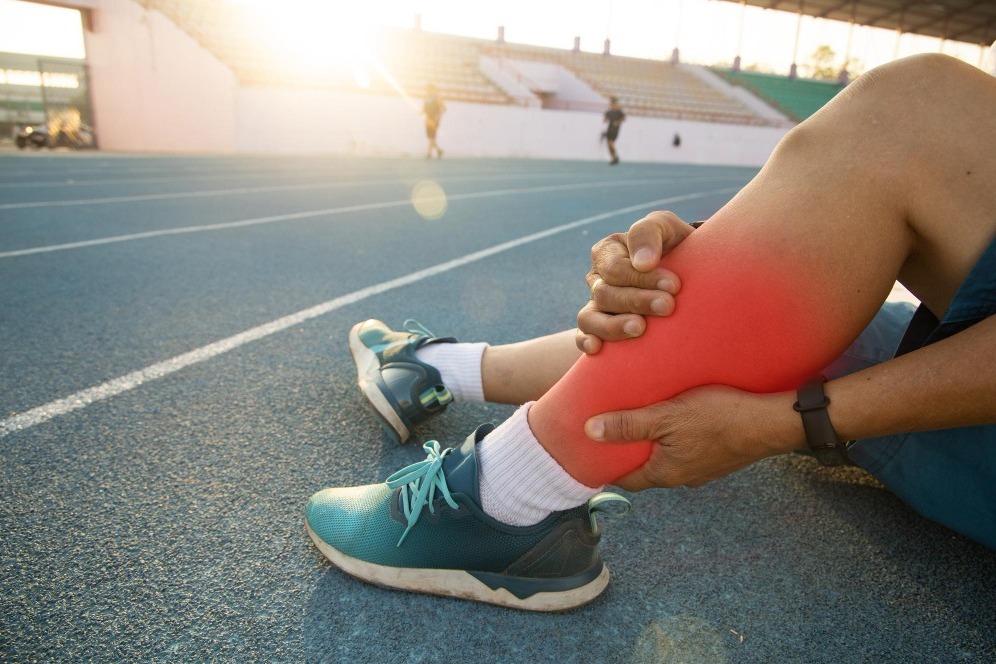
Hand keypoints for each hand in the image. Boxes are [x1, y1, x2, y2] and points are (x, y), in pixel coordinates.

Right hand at [577, 211, 694, 353]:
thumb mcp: (665, 227)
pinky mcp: (598, 329)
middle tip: (668, 306)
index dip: (641, 278)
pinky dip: (585, 342)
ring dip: (613, 325)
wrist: (688, 272)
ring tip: (640, 329)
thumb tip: (642, 263)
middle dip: (637, 301)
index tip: (674, 286)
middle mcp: (597, 279)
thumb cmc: (675, 246)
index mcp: (607, 251)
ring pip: (589, 318)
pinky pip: (582, 336)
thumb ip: (649, 232)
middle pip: (605, 294)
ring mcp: (596, 306)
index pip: (615, 268)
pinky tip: (598, 348)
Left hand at [584, 386, 800, 489]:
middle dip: (629, 452)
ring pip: (668, 459)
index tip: (591, 451)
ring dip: (654, 444)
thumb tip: (590, 431)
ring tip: (641, 420)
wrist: (771, 422)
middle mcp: (683, 478)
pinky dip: (675, 439)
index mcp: (666, 474)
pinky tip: (675, 419)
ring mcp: (703, 470)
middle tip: (613, 429)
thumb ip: (629, 425)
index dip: (606, 465)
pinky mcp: (719, 457)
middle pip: (646, 468)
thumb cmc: (718, 417)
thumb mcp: (666, 416)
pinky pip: (687, 451)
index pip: (626, 479)